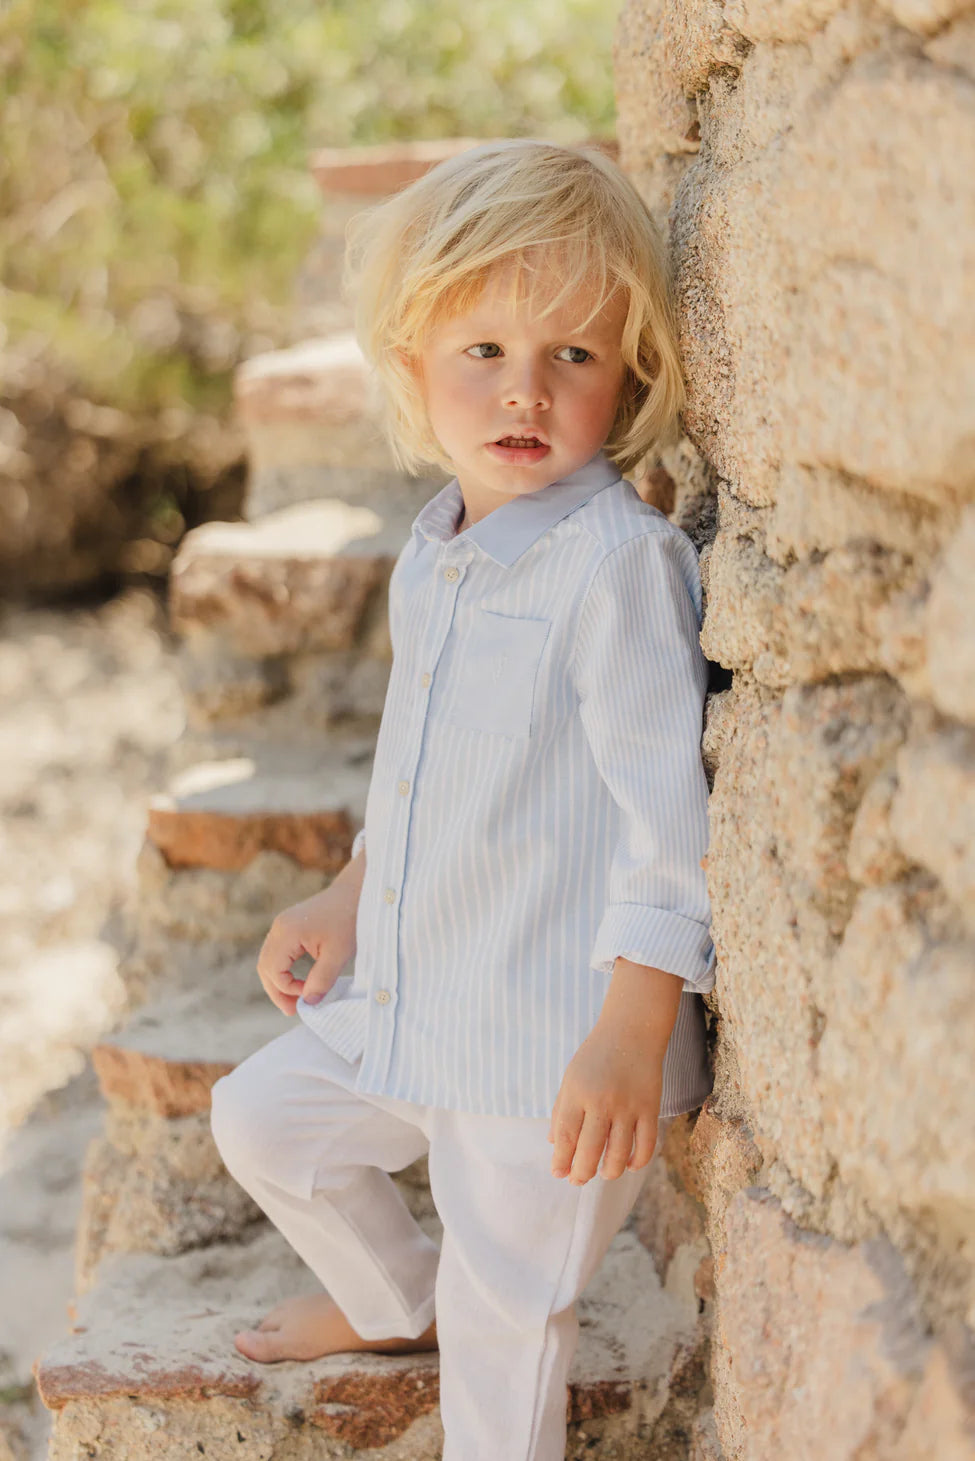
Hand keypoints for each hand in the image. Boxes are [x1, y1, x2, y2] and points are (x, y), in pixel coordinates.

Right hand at [256, 885, 355, 1016]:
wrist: (355, 892)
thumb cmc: (349, 919)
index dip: (287, 989)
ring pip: (269, 961)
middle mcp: (279, 928)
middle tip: (293, 1011)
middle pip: (265, 966)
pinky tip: (297, 982)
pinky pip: (277, 953)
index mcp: (287, 932)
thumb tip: (309, 1002)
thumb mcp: (338, 954)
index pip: (273, 970)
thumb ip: (322, 980)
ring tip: (295, 1000)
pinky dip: (283, 970)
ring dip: (278, 982)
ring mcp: (282, 925)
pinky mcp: (289, 926)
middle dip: (277, 991)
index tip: (309, 995)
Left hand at [548, 1019, 664, 1185]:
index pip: (566, 1136)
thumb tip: (554, 1145)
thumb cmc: (596, 1056)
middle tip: (578, 1180)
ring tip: (604, 1173)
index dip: (561, 1160)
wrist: (632, 1030)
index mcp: (577, 1092)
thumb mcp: (571, 1078)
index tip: (558, 1173)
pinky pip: (646, 1144)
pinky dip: (639, 1161)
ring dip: (610, 1171)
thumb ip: (561, 1111)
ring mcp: (628, 1105)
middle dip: (581, 1173)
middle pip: (590, 1150)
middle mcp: (601, 1101)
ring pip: (619, 1153)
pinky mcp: (650, 1106)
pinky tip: (630, 1165)